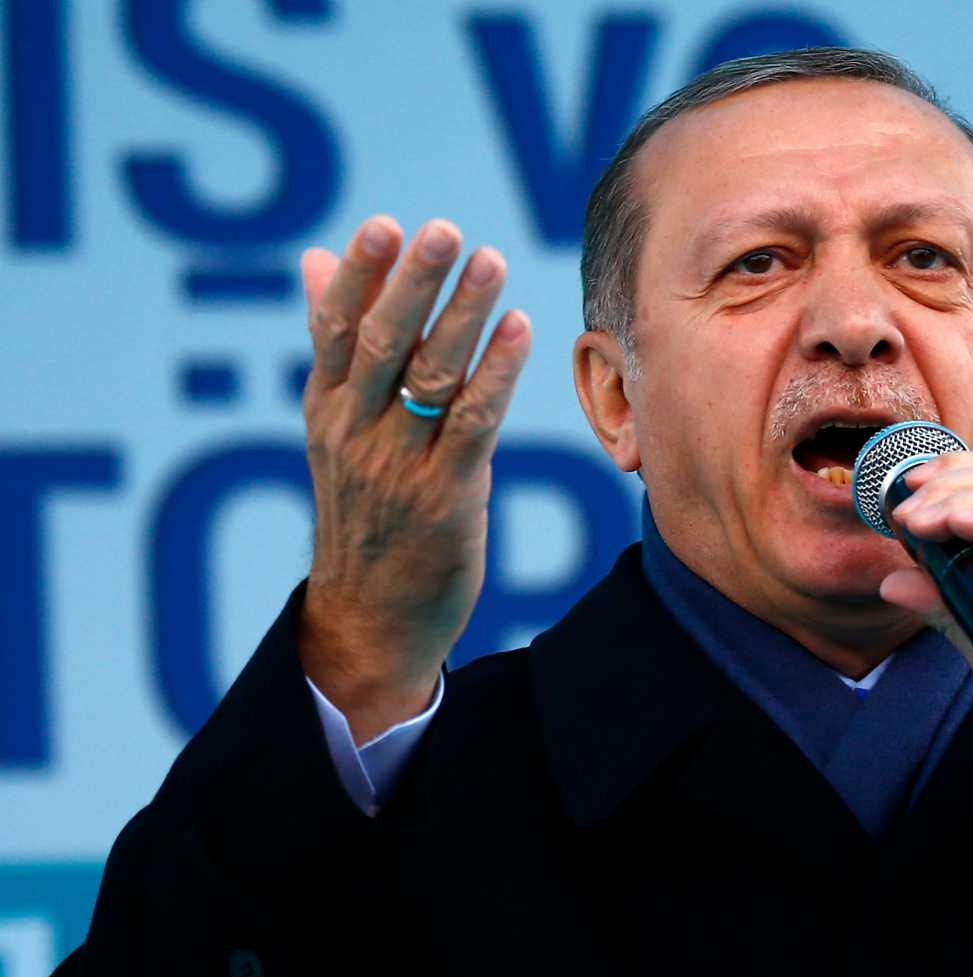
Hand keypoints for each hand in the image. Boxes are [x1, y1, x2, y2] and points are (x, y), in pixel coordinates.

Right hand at [295, 216, 530, 743]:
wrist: (369, 619)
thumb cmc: (365, 513)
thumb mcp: (335, 429)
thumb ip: (336, 346)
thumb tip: (316, 259)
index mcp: (327, 410)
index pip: (336, 330)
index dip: (361, 276)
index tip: (384, 225)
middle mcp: (355, 432)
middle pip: (382, 344)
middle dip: (412, 284)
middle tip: (442, 231)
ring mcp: (398, 466)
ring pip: (431, 377)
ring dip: (463, 316)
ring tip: (491, 262)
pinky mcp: (445, 497)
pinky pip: (472, 423)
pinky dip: (497, 373)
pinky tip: (520, 329)